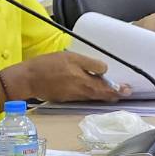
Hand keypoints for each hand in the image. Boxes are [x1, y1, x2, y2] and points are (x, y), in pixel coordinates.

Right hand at [7, 50, 127, 103]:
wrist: (28, 79)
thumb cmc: (48, 65)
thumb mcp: (71, 58)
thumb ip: (90, 64)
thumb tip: (104, 70)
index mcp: (85, 83)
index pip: (107, 90)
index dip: (119, 90)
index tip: (127, 90)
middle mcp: (82, 93)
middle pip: (102, 95)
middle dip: (114, 94)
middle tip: (124, 91)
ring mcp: (73, 97)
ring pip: (93, 96)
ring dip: (104, 94)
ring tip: (112, 90)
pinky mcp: (65, 97)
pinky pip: (83, 96)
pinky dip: (91, 93)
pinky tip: (92, 88)